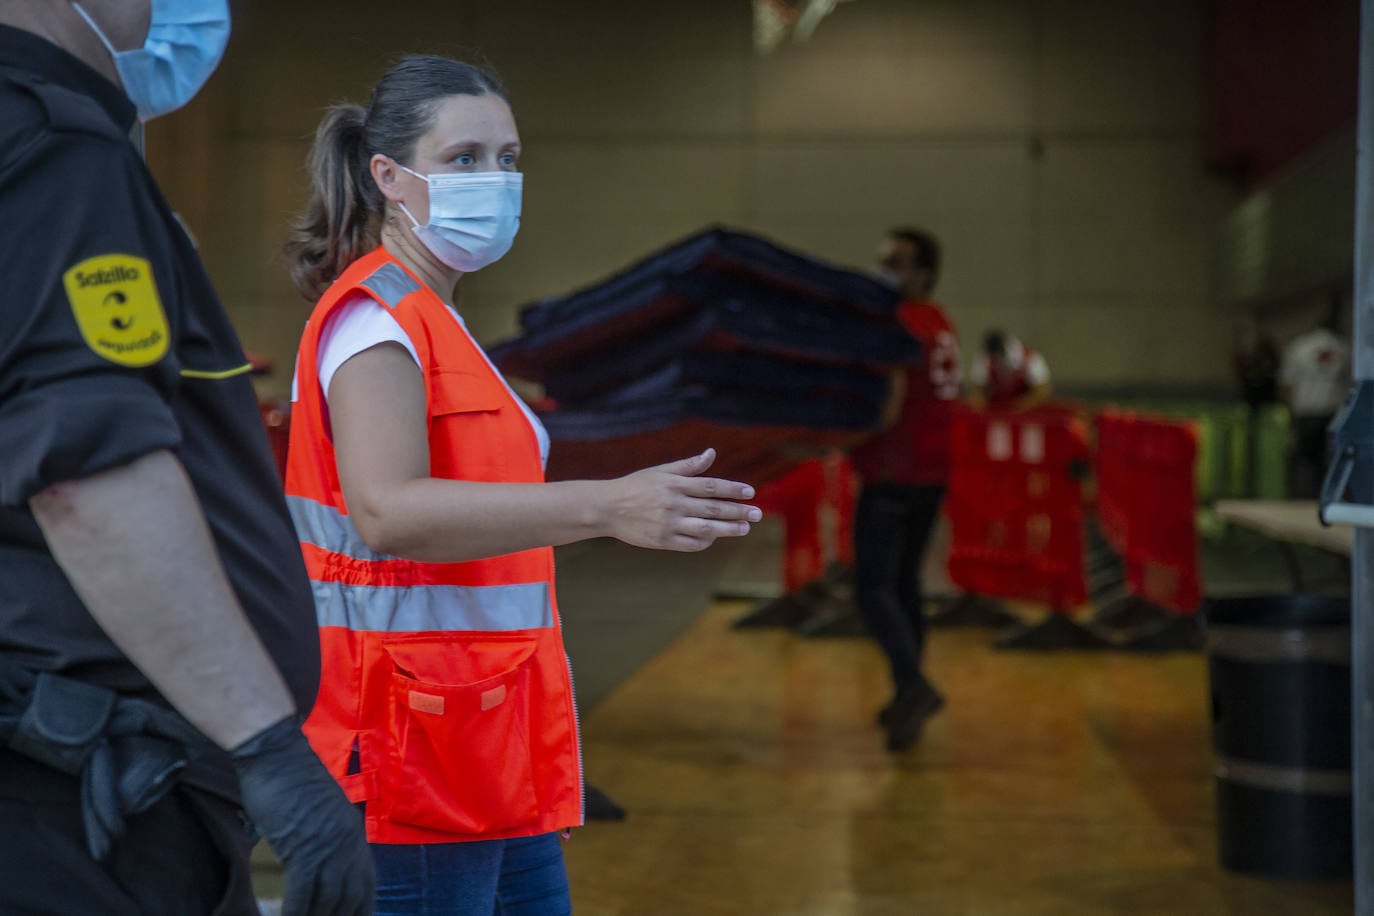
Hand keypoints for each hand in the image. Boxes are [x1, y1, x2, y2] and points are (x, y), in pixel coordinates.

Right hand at [231, 718, 374, 915]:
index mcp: (354, 833)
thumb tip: (317, 860)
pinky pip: (303, 893)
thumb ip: (326, 836)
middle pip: (352, 898)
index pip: (366, 883)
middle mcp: (348, 842)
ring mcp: (328, 845)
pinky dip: (296, 912)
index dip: (361, 909)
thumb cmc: (290, 779)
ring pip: (329, 900)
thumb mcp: (320, 811)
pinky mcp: (303, 846)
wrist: (276, 753)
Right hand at [606, 448, 760, 551]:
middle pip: (713, 508)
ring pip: (706, 528)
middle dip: (738, 511)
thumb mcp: (661, 471)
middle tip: (757, 514)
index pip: (711, 486)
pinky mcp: (662, 540)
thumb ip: (688, 466)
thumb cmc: (636, 486)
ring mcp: (668, 523)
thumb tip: (711, 453)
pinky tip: (715, 537)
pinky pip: (690, 543)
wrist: (607, 508)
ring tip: (744, 528)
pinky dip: (706, 541)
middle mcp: (673, 503)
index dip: (733, 489)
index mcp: (674, 484)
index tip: (750, 493)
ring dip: (727, 529)